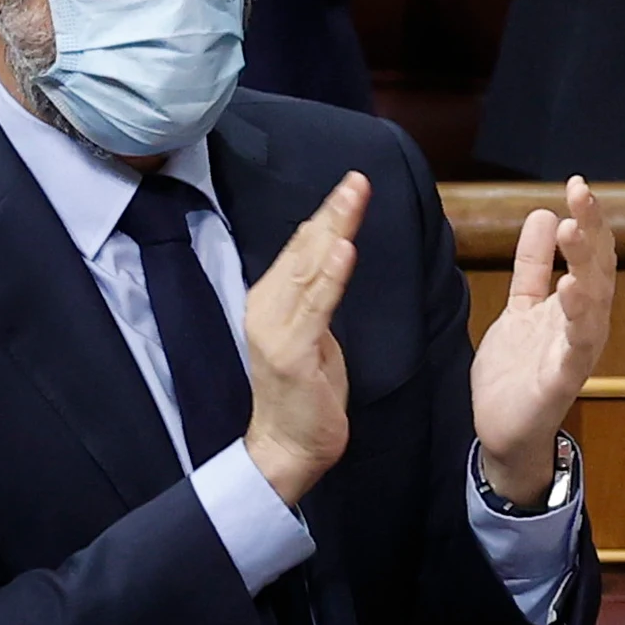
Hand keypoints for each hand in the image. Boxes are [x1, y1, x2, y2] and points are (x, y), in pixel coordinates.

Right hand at [243, 172, 365, 505]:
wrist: (287, 445)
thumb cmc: (304, 389)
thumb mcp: (311, 330)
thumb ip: (314, 292)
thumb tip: (329, 248)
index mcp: (271, 299)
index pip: (301, 247)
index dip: (326, 214)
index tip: (352, 183)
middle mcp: (266, 307)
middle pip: (304, 250)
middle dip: (333, 212)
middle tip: (358, 179)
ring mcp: (276, 330)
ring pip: (309, 270)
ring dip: (334, 231)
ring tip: (353, 199)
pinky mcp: (292, 353)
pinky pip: (316, 308)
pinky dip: (330, 277)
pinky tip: (344, 251)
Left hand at [471, 177, 614, 503]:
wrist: (503, 432)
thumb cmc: (517, 371)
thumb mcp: (521, 306)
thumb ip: (534, 265)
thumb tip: (546, 213)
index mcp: (577, 305)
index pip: (590, 254)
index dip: (588, 219)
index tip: (577, 184)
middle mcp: (586, 323)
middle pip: (597, 269)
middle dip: (592, 229)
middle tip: (580, 193)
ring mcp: (577, 350)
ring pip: (592, 300)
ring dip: (584, 263)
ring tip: (574, 229)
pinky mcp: (563, 378)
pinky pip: (576, 344)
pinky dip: (577, 315)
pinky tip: (570, 287)